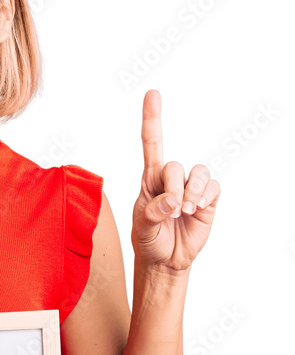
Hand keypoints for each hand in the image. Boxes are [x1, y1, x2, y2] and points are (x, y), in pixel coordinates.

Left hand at [132, 89, 220, 272]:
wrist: (166, 260)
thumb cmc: (149, 240)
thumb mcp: (143, 228)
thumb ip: (153, 212)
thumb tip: (171, 201)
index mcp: (149, 180)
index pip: (151, 144)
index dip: (152, 119)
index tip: (152, 94)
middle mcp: (170, 179)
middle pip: (174, 165)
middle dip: (173, 188)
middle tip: (171, 210)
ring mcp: (190, 188)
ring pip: (198, 172)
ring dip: (192, 192)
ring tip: (185, 212)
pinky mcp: (206, 199)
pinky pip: (213, 186)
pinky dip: (206, 196)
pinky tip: (198, 209)